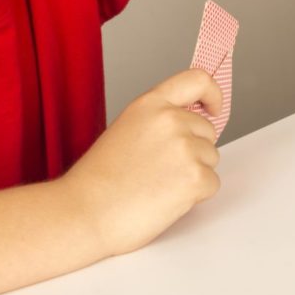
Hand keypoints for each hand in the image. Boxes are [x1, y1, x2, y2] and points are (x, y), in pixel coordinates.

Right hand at [61, 68, 222, 257]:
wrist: (83, 214)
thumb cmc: (97, 182)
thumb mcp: (126, 131)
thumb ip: (158, 121)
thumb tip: (190, 127)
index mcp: (151, 104)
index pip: (198, 80)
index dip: (211, 94)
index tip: (212, 108)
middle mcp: (171, 120)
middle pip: (207, 130)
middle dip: (193, 150)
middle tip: (160, 170)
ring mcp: (185, 147)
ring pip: (210, 158)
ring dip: (192, 174)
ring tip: (156, 186)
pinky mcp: (195, 177)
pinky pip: (211, 184)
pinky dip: (195, 196)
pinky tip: (165, 199)